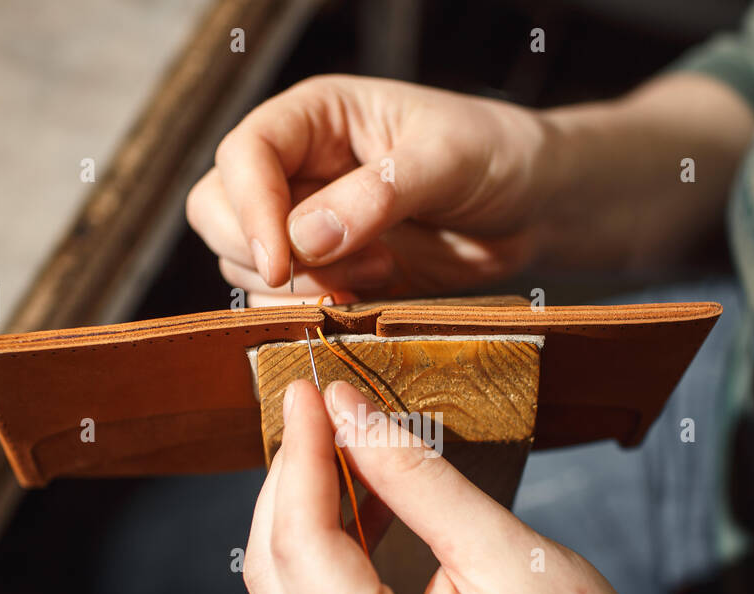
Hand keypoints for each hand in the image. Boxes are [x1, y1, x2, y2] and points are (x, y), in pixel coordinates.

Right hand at [186, 75, 556, 303]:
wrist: (535, 204)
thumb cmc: (497, 156)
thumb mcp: (447, 160)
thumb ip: (377, 195)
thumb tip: (305, 240)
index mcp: (314, 118)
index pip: (244, 157)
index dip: (250, 211)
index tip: (281, 263)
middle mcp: (296, 167)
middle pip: (218, 212)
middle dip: (261, 255)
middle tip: (338, 278)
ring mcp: (306, 223)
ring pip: (243, 263)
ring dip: (294, 289)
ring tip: (377, 276)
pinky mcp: (327, 272)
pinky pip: (283, 300)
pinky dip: (307, 314)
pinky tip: (364, 302)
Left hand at [242, 378, 666, 593]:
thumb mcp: (503, 548)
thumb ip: (412, 477)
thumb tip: (345, 410)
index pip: (303, 550)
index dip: (301, 460)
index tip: (309, 392)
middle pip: (274, 576)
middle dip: (288, 486)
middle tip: (316, 411)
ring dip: (296, 522)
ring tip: (330, 451)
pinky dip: (315, 564)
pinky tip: (345, 509)